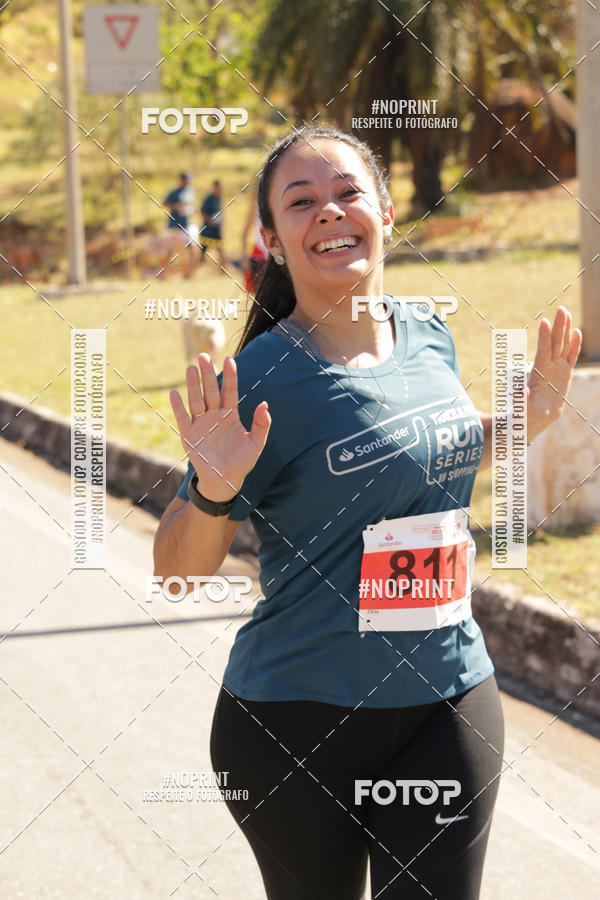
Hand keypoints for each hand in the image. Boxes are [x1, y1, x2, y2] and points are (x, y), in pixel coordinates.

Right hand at [169, 355, 270, 501]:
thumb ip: (262, 424)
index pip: (230, 391)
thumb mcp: (256, 443)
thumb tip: (265, 404)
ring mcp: (200, 423)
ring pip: (196, 400)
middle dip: (208, 374)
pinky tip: (175, 393)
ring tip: (191, 368)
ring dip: (193, 385)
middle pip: (211, 390)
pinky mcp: (189, 434)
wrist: (225, 481)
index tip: (230, 360)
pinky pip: (182, 417)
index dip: (230, 376)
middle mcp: (214, 415)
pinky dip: (178, 406)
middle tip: (204, 355)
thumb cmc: (242, 462)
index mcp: (230, 415)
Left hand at [527, 306, 581, 440]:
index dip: (544, 338)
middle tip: (561, 309)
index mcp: (539, 373)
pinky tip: (577, 332)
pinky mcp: (564, 372)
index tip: (544, 322)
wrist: (537, 416)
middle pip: (555, 344)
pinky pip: (571, 356)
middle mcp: (548, 367)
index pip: (543, 352)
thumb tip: (521, 393)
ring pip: (563, 346)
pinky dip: (575, 345)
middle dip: (558, 327)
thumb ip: (522, 401)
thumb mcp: (524, 409)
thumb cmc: (528, 413)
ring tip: (567, 313)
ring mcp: (557, 368)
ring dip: (566, 330)